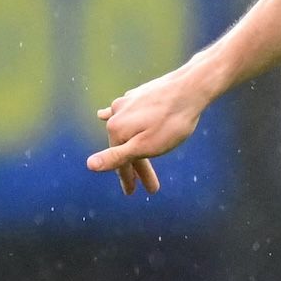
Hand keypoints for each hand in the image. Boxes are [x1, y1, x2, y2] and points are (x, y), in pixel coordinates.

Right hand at [85, 63, 212, 195]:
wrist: (191, 87)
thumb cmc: (171, 121)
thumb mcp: (146, 146)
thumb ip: (117, 156)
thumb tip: (89, 165)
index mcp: (116, 130)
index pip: (121, 162)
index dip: (128, 179)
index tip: (133, 193)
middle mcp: (116, 114)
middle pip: (126, 147)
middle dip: (138, 168)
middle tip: (152, 187)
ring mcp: (126, 103)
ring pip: (128, 132)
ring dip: (133, 147)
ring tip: (137, 162)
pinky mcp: (137, 95)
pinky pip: (125, 113)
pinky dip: (119, 119)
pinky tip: (104, 114)